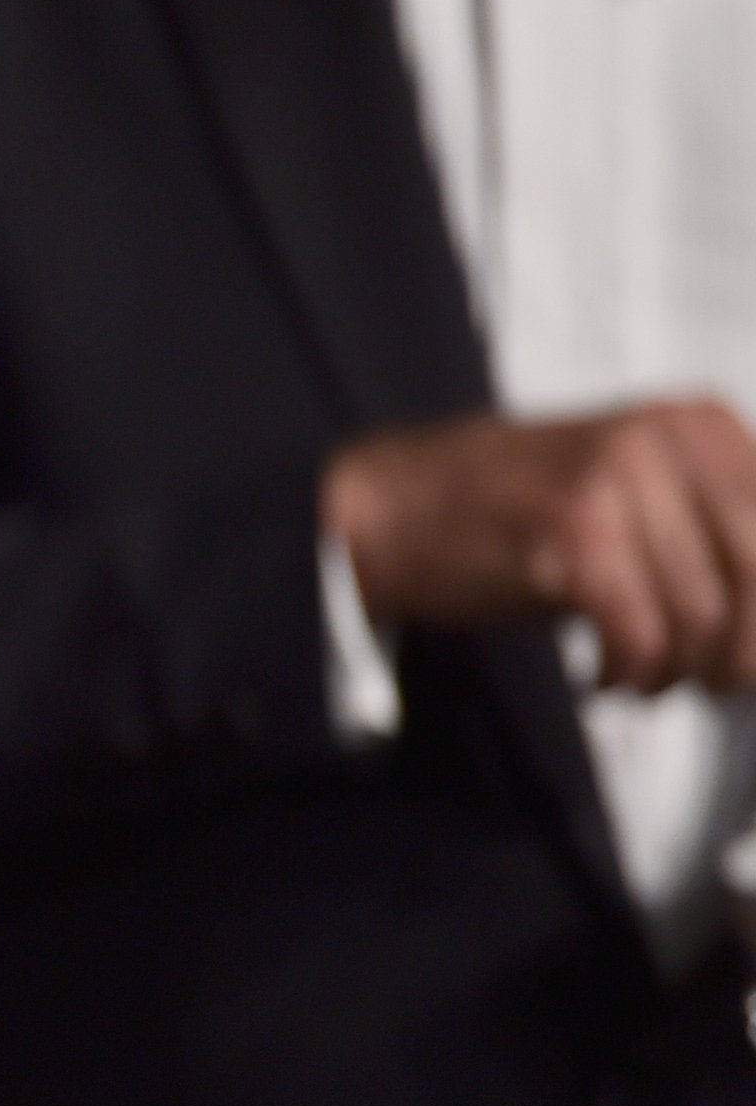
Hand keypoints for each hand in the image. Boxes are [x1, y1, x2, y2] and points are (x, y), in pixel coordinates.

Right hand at [325, 398, 755, 694]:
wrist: (385, 508)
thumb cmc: (508, 513)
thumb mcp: (634, 494)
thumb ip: (711, 530)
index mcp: (697, 423)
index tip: (745, 656)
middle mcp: (663, 438)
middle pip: (755, 576)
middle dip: (740, 652)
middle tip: (711, 682)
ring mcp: (615, 478)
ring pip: (701, 616)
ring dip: (676, 670)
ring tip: (642, 677)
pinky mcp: (570, 529)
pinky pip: (641, 633)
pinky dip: (631, 673)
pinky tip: (606, 675)